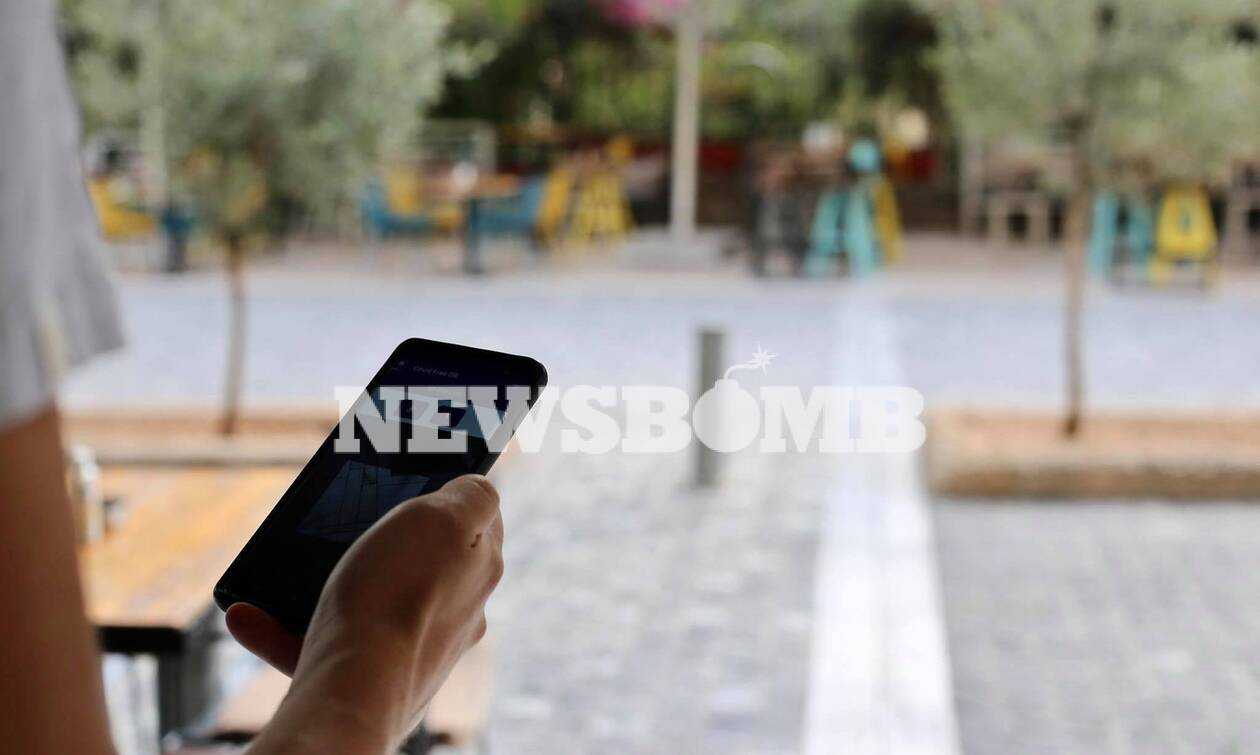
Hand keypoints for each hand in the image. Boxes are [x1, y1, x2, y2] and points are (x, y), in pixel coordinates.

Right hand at [230, 475, 504, 753]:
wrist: (356, 691)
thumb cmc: (400, 593)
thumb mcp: (445, 516)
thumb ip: (473, 496)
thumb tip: (479, 488)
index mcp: (480, 572)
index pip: (479, 520)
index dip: (448, 494)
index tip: (410, 479)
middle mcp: (457, 616)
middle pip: (423, 561)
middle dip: (383, 539)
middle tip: (343, 520)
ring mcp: (413, 651)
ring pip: (366, 602)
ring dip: (321, 582)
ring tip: (283, 566)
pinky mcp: (367, 682)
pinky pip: (320, 645)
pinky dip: (282, 629)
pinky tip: (247, 616)